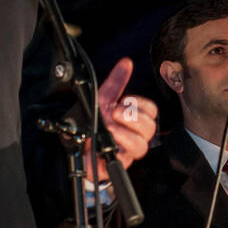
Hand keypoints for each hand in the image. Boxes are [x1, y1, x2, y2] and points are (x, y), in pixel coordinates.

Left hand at [82, 58, 156, 172]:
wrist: (76, 143)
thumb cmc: (94, 123)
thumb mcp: (103, 99)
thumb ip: (116, 82)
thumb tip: (126, 62)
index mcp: (135, 120)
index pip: (152, 112)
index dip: (141, 105)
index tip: (125, 100)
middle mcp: (134, 136)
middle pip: (150, 129)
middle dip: (134, 118)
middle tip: (115, 112)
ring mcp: (126, 152)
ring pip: (141, 146)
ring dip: (126, 134)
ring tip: (111, 128)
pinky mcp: (115, 165)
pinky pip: (123, 162)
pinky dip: (116, 151)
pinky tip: (106, 142)